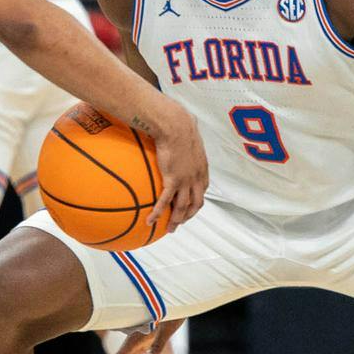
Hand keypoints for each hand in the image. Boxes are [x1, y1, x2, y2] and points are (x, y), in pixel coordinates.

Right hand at [139, 102, 207, 234]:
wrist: (174, 125)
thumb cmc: (178, 124)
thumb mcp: (185, 135)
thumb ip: (182, 142)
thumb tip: (172, 136)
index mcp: (201, 167)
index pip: (202, 189)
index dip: (197, 200)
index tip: (191, 206)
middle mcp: (196, 177)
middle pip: (196, 202)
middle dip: (190, 215)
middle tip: (181, 222)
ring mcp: (186, 180)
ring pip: (183, 207)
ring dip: (177, 220)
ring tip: (170, 229)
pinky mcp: (173, 180)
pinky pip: (165, 201)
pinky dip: (159, 213)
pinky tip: (151, 220)